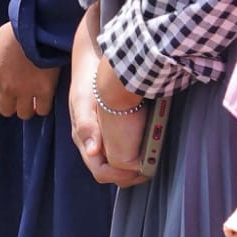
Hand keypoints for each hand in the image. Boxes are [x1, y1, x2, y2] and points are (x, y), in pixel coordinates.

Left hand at [0, 21, 59, 119]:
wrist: (37, 30)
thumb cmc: (16, 31)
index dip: (2, 89)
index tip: (9, 84)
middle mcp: (7, 87)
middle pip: (6, 109)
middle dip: (12, 103)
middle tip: (20, 96)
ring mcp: (26, 92)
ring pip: (24, 114)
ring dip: (28, 107)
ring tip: (33, 99)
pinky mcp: (44, 92)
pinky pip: (43, 110)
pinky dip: (43, 106)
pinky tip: (44, 98)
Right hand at [94, 55, 148, 176]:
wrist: (92, 61)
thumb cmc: (87, 81)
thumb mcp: (84, 101)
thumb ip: (86, 125)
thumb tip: (93, 151)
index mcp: (84, 139)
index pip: (100, 171)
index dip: (119, 175)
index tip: (139, 168)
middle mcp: (92, 142)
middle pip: (111, 172)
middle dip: (131, 175)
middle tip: (151, 166)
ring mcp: (101, 137)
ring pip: (118, 164)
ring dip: (135, 167)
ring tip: (152, 158)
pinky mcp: (111, 130)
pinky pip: (123, 151)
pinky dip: (136, 154)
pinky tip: (147, 145)